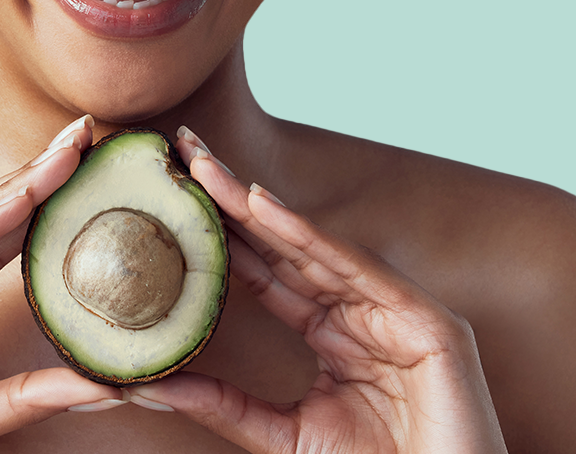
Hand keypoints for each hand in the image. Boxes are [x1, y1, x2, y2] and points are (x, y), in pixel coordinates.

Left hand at [122, 128, 507, 453]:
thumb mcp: (284, 436)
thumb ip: (224, 405)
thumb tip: (147, 383)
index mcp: (330, 331)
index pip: (264, 270)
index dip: (220, 233)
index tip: (173, 197)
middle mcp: (359, 310)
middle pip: (281, 245)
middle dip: (230, 198)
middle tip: (182, 151)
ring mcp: (394, 311)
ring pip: (311, 247)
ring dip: (254, 202)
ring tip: (204, 168)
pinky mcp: (428, 323)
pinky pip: (356, 271)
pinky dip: (308, 235)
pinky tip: (262, 203)